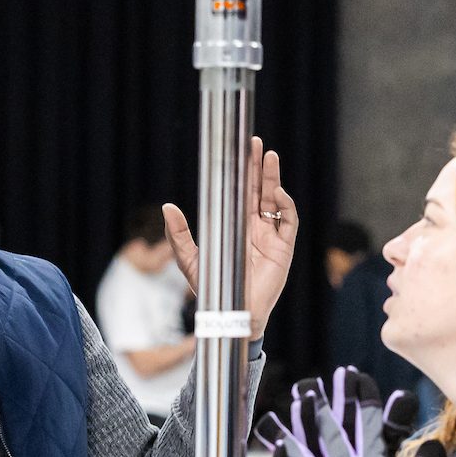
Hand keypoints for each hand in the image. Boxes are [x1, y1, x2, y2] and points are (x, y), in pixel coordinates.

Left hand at [163, 138, 298, 340]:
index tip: (240, 150)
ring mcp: (272, 236)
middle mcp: (257, 228)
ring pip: (276, 200)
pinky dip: (285, 206)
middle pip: (260, 190)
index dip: (243, 172)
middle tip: (254, 144)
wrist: (231, 312)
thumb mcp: (190, 259)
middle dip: (259, 167)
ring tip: (269, 157)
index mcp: (238, 226)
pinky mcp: (283, 248)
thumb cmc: (212, 287)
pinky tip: (277, 193)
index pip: (243, 192)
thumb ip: (179, 234)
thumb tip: (167, 207)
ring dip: (273, 179)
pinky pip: (289, 222)